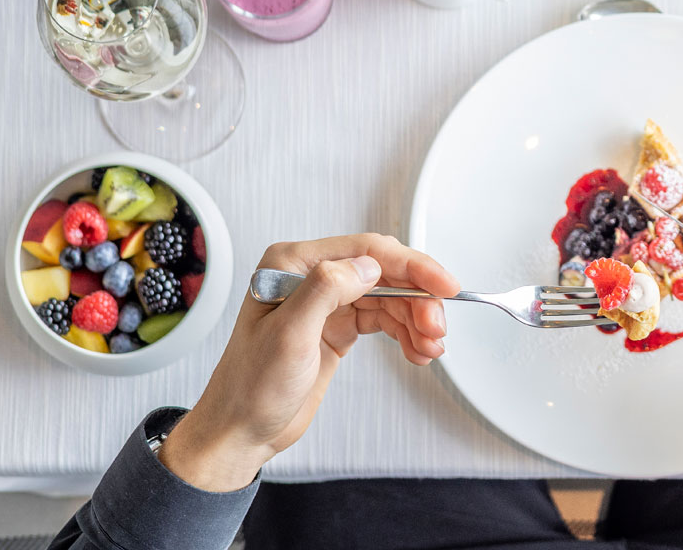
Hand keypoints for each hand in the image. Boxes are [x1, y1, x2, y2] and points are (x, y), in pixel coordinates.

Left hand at [159, 234, 458, 492]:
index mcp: (292, 266)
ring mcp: (325, 302)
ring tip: (430, 346)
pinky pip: (383, 319)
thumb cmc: (249, 388)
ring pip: (389, 297)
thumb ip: (325, 290)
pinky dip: (405, 333)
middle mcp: (310, 277)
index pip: (366, 251)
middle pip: (384, 273)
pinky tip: (417, 350)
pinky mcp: (337, 327)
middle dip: (417, 299)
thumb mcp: (288, 336)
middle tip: (436, 327)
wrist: (240, 432)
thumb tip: (367, 265)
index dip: (411, 266)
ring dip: (415, 319)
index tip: (442, 284)